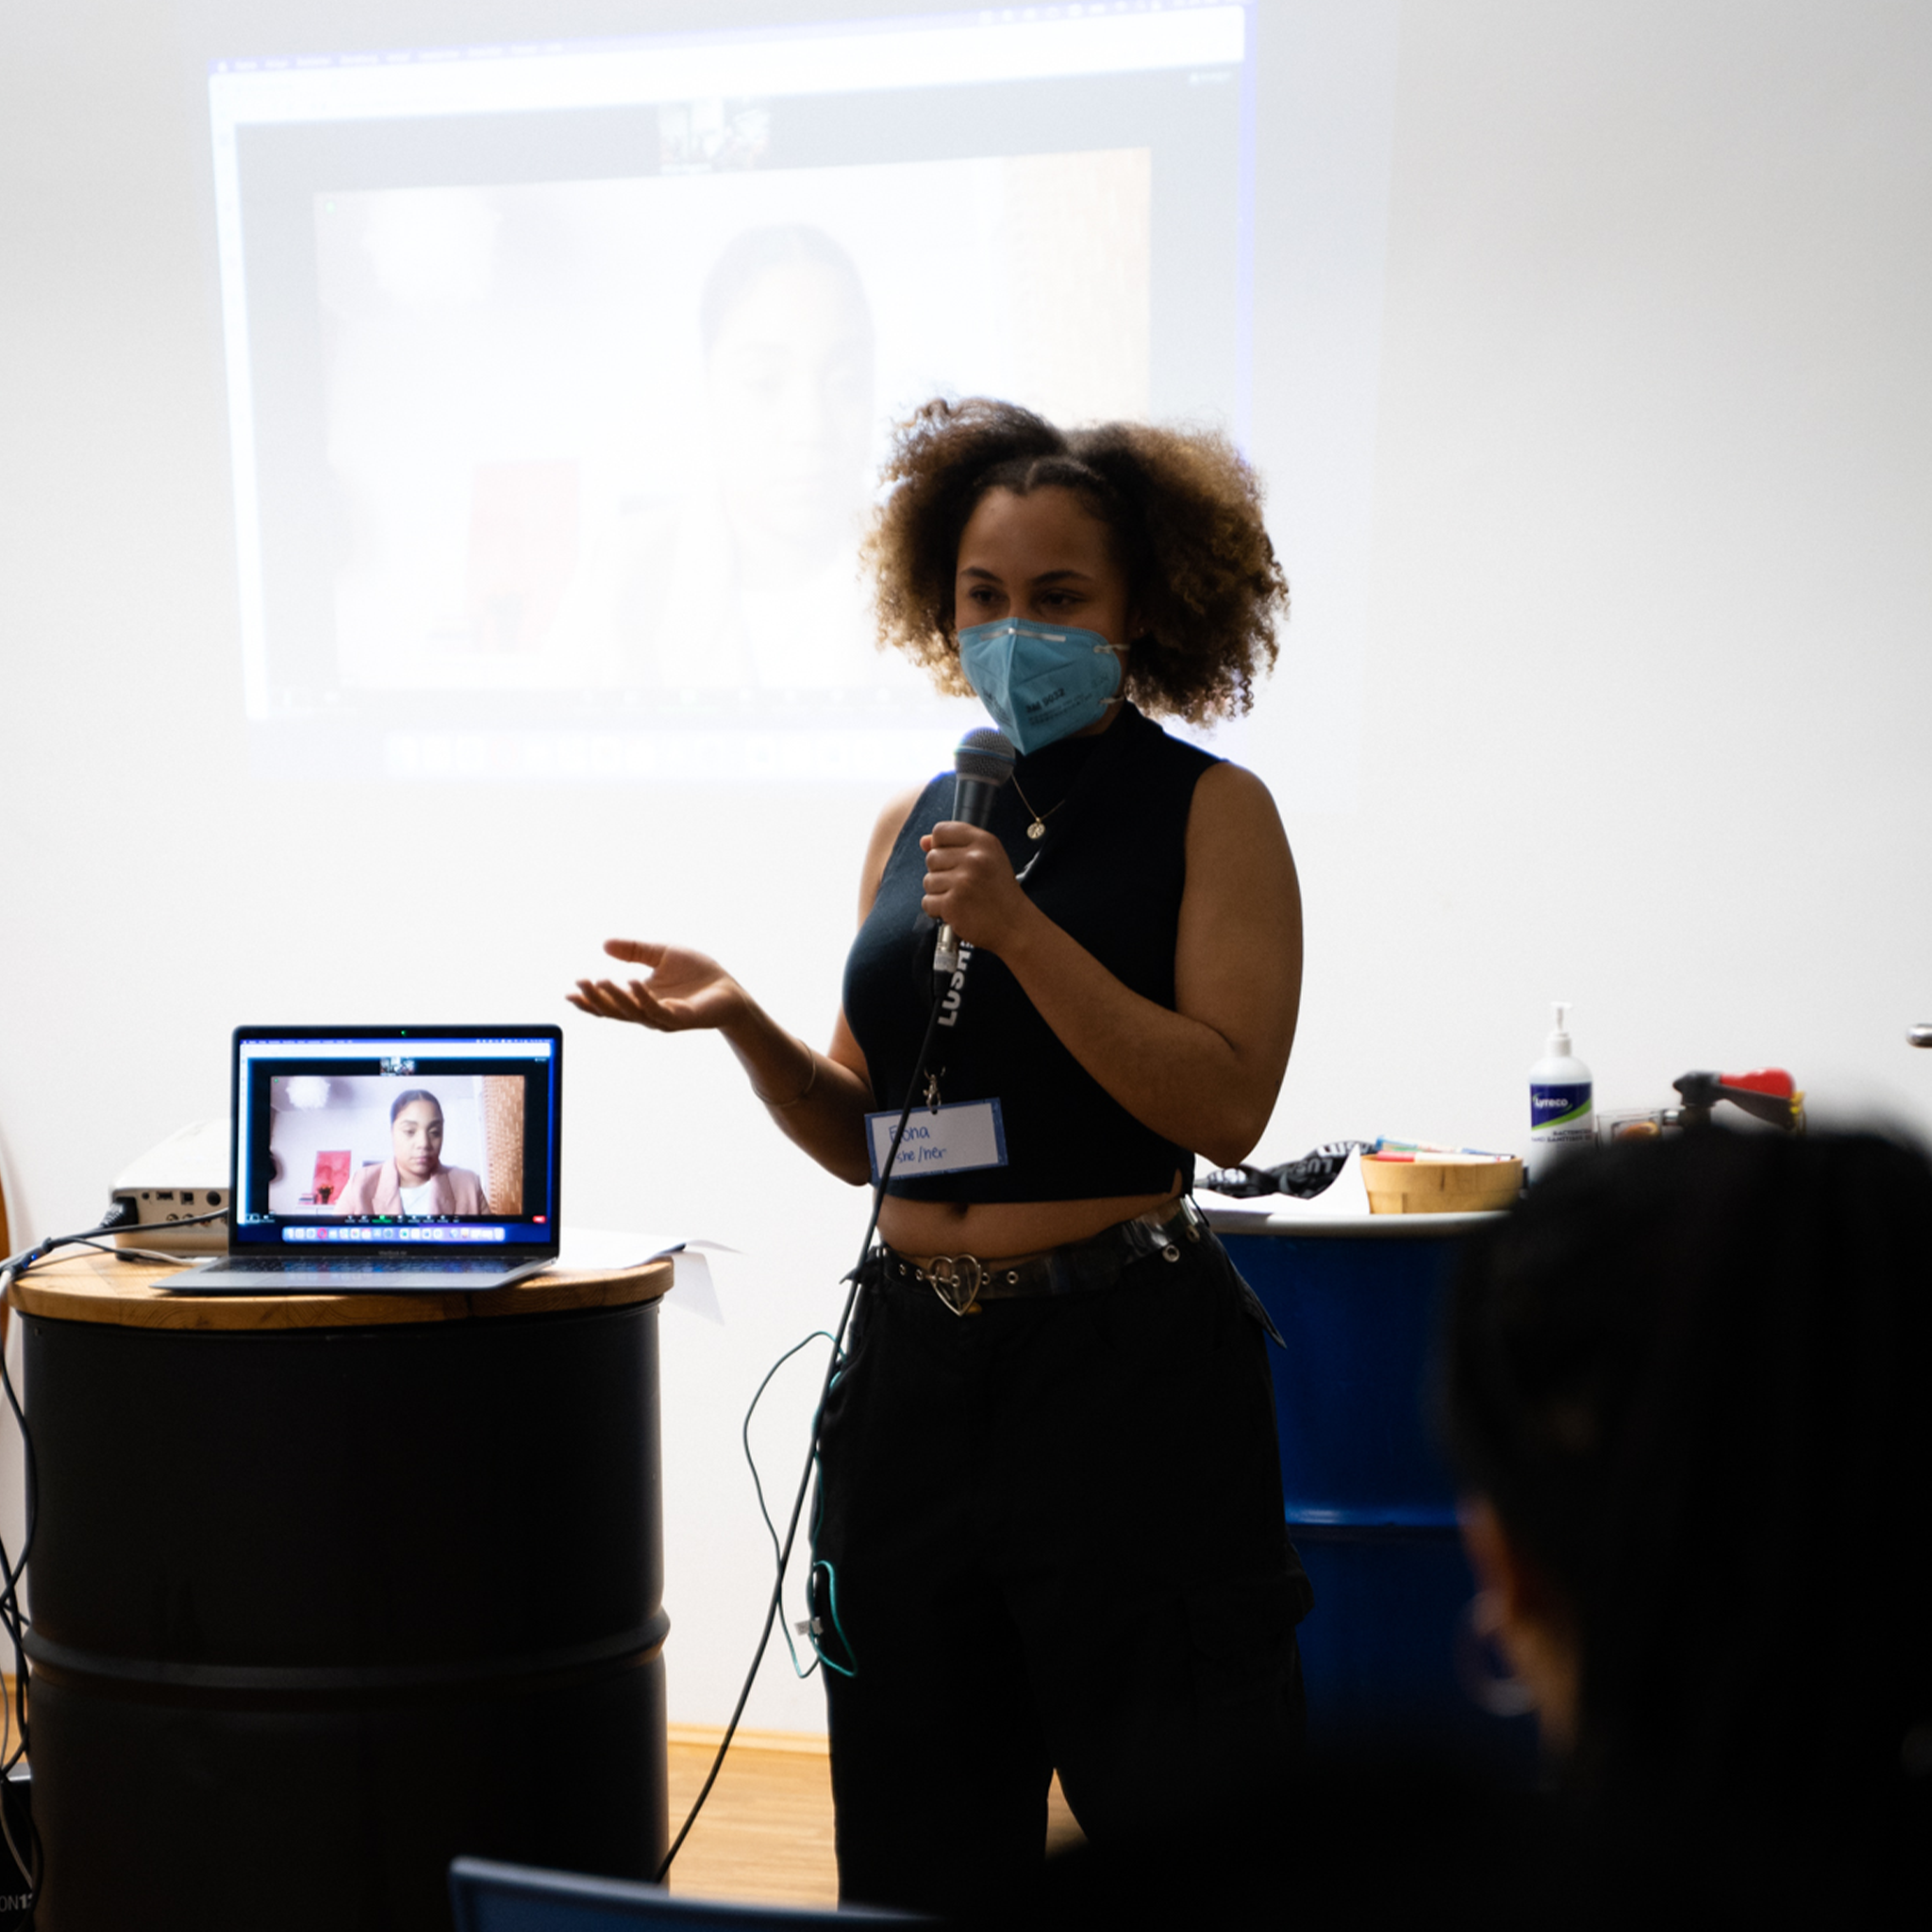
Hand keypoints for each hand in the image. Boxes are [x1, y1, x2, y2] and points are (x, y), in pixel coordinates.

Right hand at [567, 939, 749, 1033]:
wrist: (729, 989)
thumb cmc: (697, 973)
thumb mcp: (661, 953)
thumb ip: (634, 950)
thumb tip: (604, 944)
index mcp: (640, 998)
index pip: (610, 1003)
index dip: (589, 1000)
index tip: (568, 993)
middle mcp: (648, 1011)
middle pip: (616, 1010)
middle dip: (595, 999)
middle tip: (577, 985)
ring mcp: (664, 1017)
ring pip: (633, 1011)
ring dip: (614, 997)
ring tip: (598, 981)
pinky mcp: (681, 1018)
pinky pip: (659, 1010)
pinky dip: (644, 997)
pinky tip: (633, 982)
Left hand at [920, 823, 1032, 952]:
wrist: (1015, 925)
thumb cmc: (1001, 893)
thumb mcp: (988, 859)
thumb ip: (955, 845)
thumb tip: (924, 842)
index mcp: (984, 842)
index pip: (941, 831)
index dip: (941, 846)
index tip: (953, 859)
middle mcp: (974, 859)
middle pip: (932, 857)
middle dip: (942, 873)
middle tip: (964, 885)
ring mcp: (962, 881)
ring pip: (928, 880)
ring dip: (940, 892)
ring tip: (962, 898)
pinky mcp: (952, 904)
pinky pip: (927, 902)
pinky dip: (937, 909)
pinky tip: (956, 910)